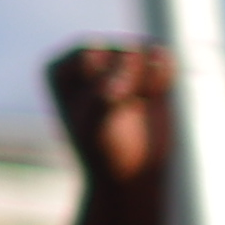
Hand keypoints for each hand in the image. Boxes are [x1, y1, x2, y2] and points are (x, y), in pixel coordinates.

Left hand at [45, 41, 178, 224]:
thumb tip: (130, 59)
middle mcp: (88, 57)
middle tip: (122, 112)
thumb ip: (106, 90)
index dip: (104, 87)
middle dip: (128, 82)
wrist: (132, 173)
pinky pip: (163, 57)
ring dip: (148, 81)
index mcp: (61, 68)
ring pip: (144, 51)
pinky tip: (153, 97)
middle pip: (120, 51)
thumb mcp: (96, 125)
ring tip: (137, 104)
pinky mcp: (148, 66)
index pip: (91, 57)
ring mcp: (119, 59)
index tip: (99, 113)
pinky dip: (163, 78)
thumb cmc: (104, 151)